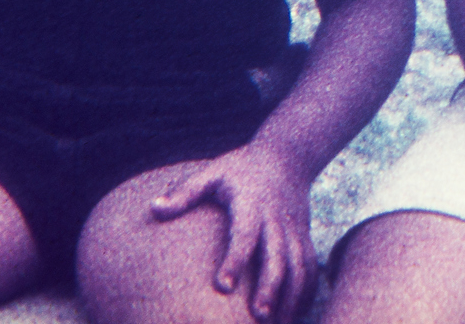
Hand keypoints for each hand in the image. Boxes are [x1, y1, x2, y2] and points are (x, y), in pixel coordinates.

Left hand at [150, 145, 316, 323]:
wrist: (287, 156)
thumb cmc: (240, 169)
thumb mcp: (212, 173)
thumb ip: (185, 193)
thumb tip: (153, 209)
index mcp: (251, 205)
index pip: (244, 234)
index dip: (235, 260)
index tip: (221, 287)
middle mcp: (276, 220)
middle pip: (278, 256)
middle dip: (270, 287)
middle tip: (259, 317)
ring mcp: (294, 230)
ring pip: (299, 265)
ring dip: (292, 296)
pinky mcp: (304, 237)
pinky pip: (310, 266)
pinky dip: (307, 291)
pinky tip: (296, 314)